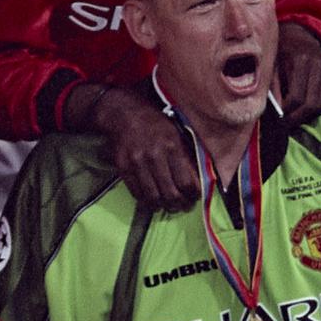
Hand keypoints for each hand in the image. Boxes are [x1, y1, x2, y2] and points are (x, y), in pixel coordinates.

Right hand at [86, 84, 196, 210]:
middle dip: (179, 205)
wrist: (124, 113)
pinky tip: (152, 200)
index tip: (194, 198)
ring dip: (163, 206)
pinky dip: (146, 201)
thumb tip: (197, 179)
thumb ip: (186, 155)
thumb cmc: (155, 123)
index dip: (193, 196)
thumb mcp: (176, 133)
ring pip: (153, 197)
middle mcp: (155, 156)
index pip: (187, 182)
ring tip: (167, 205)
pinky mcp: (123, 168)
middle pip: (171, 194)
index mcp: (172, 147)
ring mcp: (137, 163)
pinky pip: (136, 193)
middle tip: (182, 206)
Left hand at [275, 22, 320, 127]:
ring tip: (292, 119)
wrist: (297, 32)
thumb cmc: (280, 48)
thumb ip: (273, 86)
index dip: (287, 112)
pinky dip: (313, 104)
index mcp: (301, 60)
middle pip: (313, 103)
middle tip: (286, 125)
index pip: (297, 97)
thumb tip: (277, 111)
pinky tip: (300, 107)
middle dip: (298, 118)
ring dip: (306, 114)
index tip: (278, 120)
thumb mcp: (271, 64)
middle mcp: (319, 63)